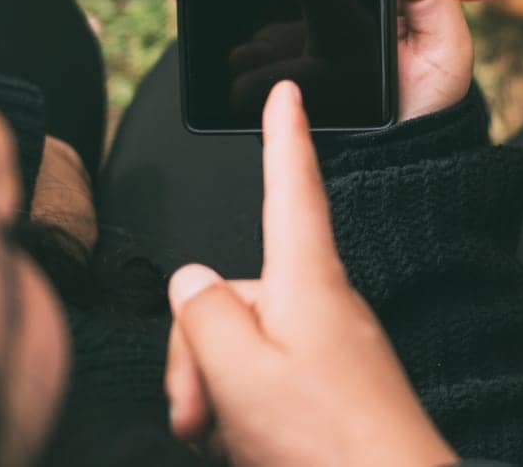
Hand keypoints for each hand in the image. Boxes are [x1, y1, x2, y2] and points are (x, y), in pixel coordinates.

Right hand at [163, 81, 453, 466]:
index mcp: (308, 282)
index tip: (287, 90)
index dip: (285, 136)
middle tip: (200, 412)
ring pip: (242, 344)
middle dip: (198, 351)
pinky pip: (268, 377)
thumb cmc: (331, 443)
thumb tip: (191, 280)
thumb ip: (202, 318)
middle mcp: (322, 305)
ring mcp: (329, 347)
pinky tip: (249, 445)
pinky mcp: (331, 386)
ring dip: (217, 390)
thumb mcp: (240, 373)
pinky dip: (244, 409)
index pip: (292, 188)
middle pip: (235, 293)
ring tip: (230, 437)